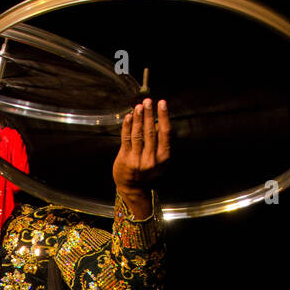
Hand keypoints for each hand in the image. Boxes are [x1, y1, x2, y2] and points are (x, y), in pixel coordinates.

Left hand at [113, 98, 170, 213]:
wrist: (133, 188)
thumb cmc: (147, 171)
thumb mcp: (159, 159)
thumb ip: (159, 141)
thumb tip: (159, 120)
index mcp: (163, 157)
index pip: (164, 133)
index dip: (163, 116)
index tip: (162, 103)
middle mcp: (151, 159)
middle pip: (150, 131)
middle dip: (149, 114)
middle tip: (148, 101)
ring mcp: (137, 159)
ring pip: (138, 134)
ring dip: (138, 118)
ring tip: (138, 106)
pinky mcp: (125, 158)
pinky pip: (126, 138)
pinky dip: (127, 126)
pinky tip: (129, 116)